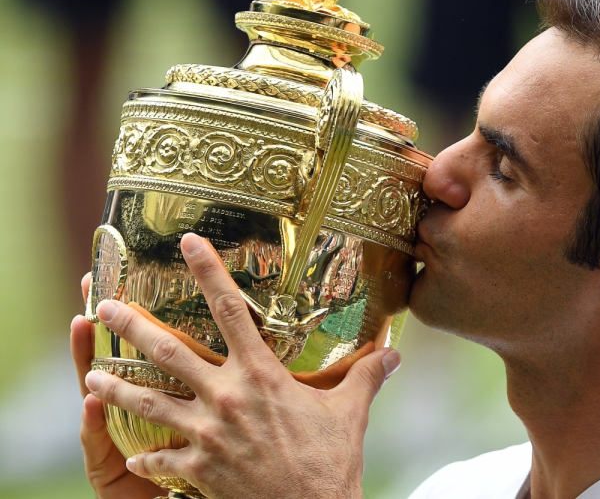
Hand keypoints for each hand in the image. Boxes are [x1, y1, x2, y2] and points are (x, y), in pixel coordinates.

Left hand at [84, 233, 400, 498]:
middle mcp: (227, 397)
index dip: (209, 272)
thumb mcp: (352, 414)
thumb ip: (367, 377)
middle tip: (103, 305)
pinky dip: (145, 456)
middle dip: (131, 325)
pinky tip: (132, 454)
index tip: (188, 242)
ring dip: (114, 387)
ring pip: (147, 402)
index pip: (232, 310)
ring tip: (90, 377)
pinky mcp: (196, 470)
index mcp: (262, 375)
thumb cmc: (331, 463)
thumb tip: (396, 353)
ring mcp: (206, 434)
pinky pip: (159, 459)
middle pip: (168, 351)